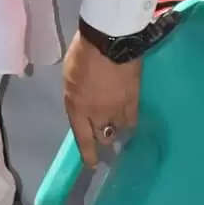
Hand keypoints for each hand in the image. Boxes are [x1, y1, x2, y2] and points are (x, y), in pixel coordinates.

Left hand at [63, 30, 141, 163]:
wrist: (110, 41)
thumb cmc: (83, 53)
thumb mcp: (69, 76)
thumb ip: (75, 94)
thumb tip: (81, 101)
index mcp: (76, 107)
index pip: (82, 138)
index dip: (88, 154)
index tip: (92, 164)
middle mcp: (97, 114)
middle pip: (102, 137)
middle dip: (102, 139)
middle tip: (103, 136)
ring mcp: (117, 110)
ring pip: (118, 130)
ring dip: (115, 128)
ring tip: (116, 123)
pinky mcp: (134, 101)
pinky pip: (132, 120)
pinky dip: (129, 122)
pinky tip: (129, 120)